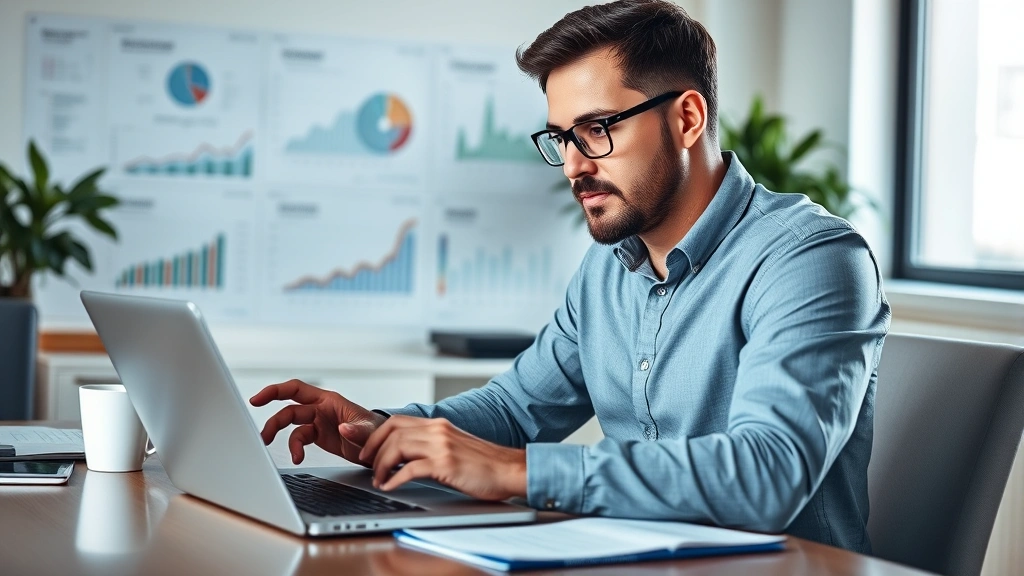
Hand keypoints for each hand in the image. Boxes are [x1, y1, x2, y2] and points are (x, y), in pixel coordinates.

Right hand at [249, 379, 387, 465]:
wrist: (381, 446)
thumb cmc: (377, 430)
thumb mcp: (371, 430)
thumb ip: (358, 430)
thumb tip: (344, 428)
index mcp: (329, 400)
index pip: (297, 389)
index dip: (276, 391)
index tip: (258, 399)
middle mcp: (320, 408)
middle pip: (289, 408)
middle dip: (272, 418)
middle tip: (260, 434)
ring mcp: (318, 421)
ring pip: (291, 424)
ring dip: (279, 434)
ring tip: (269, 446)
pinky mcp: (318, 435)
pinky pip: (299, 439)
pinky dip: (295, 448)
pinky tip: (297, 457)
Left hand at [358, 415, 526, 500]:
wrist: (511, 470)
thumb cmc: (486, 464)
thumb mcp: (454, 447)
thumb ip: (432, 447)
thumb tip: (406, 457)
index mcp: (439, 425)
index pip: (396, 421)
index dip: (376, 435)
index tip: (367, 450)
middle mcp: (438, 430)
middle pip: (392, 431)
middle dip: (373, 449)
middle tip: (367, 465)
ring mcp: (442, 446)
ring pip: (397, 447)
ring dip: (381, 465)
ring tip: (378, 479)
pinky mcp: (446, 463)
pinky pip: (410, 469)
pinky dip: (394, 479)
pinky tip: (390, 487)